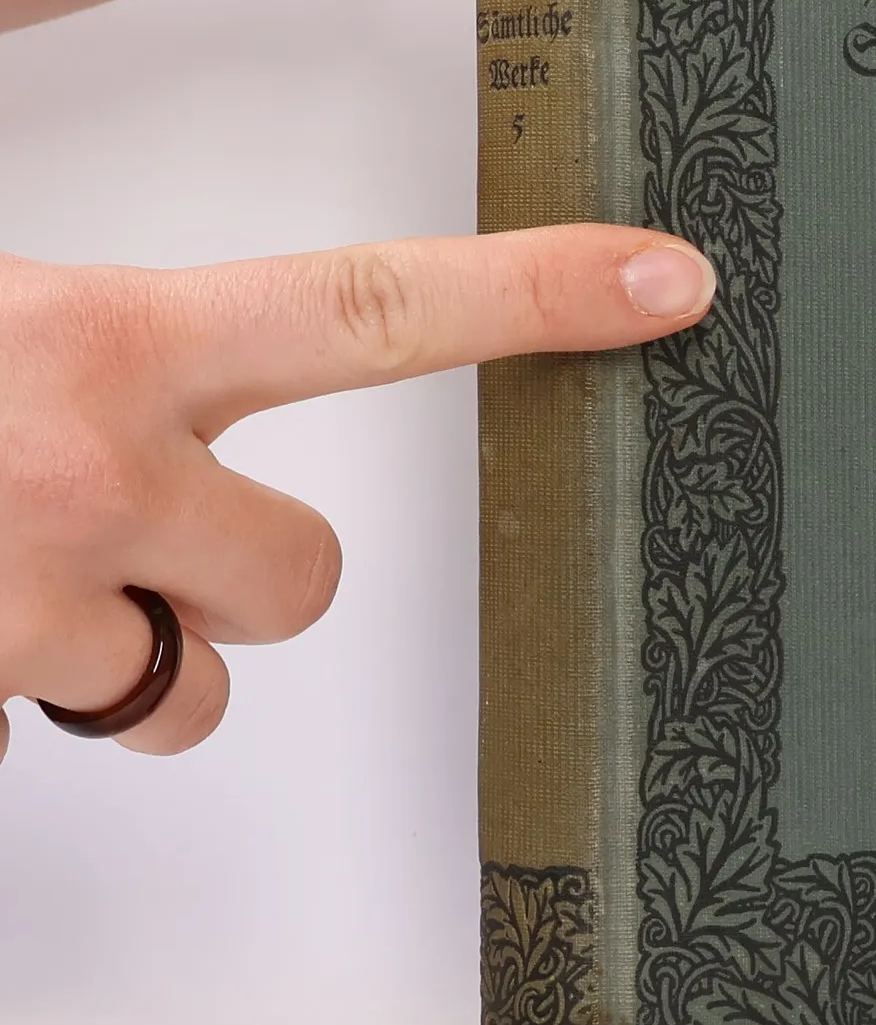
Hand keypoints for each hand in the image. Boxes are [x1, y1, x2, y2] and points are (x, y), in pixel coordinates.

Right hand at [0, 226, 714, 763]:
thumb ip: (102, 344)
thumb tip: (149, 376)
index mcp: (107, 338)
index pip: (373, 310)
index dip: (535, 297)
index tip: (662, 281)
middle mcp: (93, 473)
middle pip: (310, 575)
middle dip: (254, 578)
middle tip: (144, 535)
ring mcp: (29, 610)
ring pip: (187, 694)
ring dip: (130, 655)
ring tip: (15, 577)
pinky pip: (39, 743)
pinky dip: (9, 693)